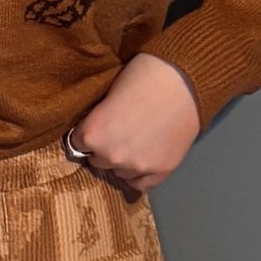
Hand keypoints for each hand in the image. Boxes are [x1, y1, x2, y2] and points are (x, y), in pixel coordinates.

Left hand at [68, 52, 199, 192]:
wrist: (183, 78)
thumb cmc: (143, 76)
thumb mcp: (108, 94)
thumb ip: (99, 120)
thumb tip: (97, 130)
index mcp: (92, 134)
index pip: (77, 144)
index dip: (89, 133)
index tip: (99, 126)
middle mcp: (111, 155)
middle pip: (98, 160)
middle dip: (106, 147)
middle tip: (121, 131)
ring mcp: (137, 167)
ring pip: (120, 173)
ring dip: (124, 161)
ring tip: (138, 142)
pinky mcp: (161, 171)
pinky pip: (142, 185)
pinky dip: (140, 174)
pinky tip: (145, 159)